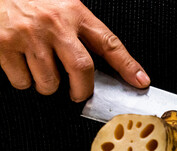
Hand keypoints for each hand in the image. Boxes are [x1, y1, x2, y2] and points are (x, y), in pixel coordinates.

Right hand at [0, 0, 149, 101]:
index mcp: (74, 12)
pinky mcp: (4, 45)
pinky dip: (25, 81)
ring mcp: (29, 36)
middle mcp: (54, 24)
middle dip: (82, 90)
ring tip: (43, 69)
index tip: (140, 81)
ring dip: (49, 86)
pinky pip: (23, 81)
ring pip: (50, 82)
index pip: (109, 43)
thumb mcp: (62, 5)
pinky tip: (23, 65)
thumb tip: (97, 60)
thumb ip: (78, 29)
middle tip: (79, 93)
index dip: (128, 66)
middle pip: (81, 70)